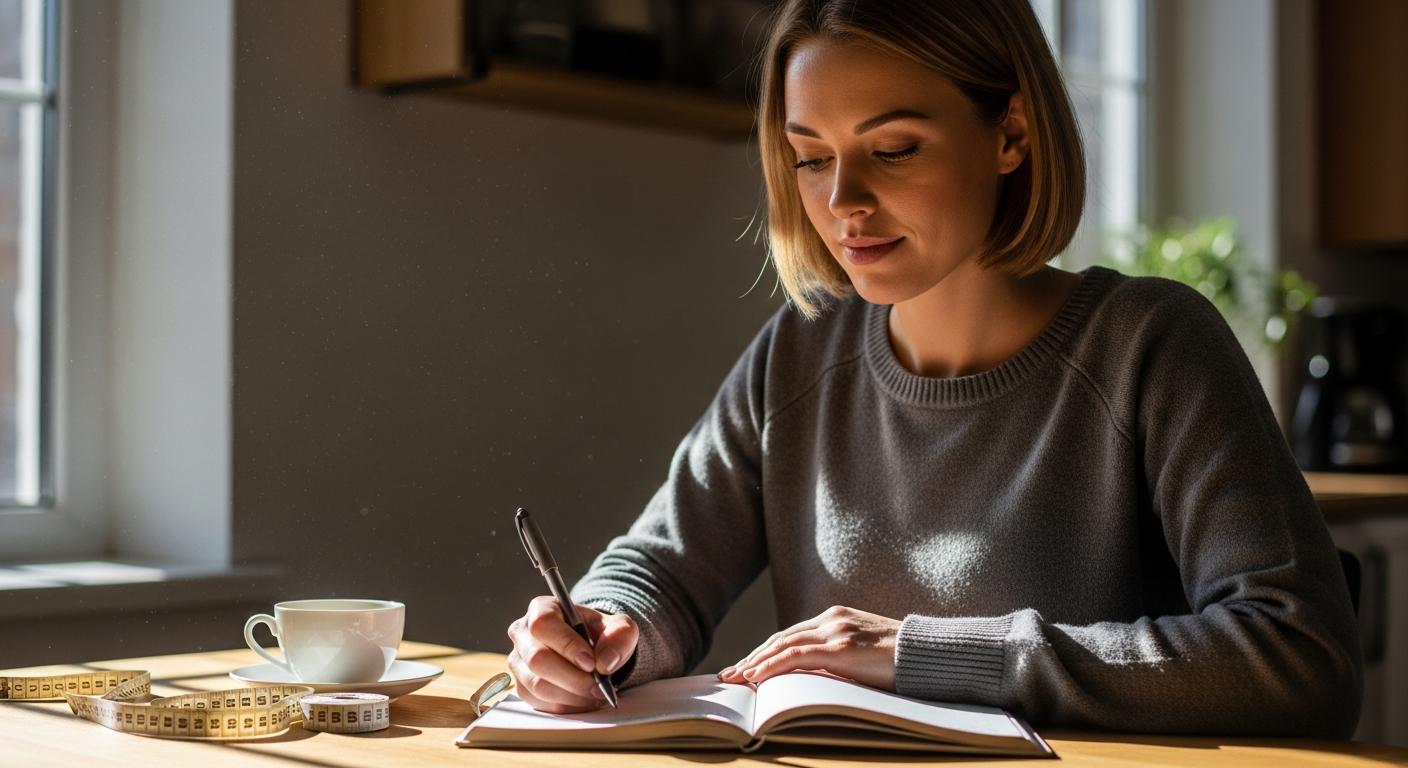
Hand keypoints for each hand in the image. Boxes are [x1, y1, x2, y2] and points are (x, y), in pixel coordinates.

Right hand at [506, 596, 637, 713]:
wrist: (594, 653)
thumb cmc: (602, 635)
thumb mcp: (620, 628)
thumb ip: (620, 637)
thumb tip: (605, 662)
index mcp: (542, 609)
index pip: (544, 625)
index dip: (567, 645)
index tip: (591, 663)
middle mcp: (523, 634)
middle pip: (537, 659)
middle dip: (572, 678)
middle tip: (598, 686)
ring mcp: (519, 662)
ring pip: (536, 685)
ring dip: (571, 695)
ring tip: (594, 694)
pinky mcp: (522, 686)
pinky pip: (539, 703)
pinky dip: (565, 706)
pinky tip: (583, 700)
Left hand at [717, 605, 900, 689]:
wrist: (929, 655)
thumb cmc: (903, 661)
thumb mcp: (864, 655)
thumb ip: (839, 659)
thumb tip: (814, 679)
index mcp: (837, 618)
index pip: (791, 634)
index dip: (765, 650)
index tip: (746, 666)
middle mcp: (831, 619)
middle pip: (781, 637)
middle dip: (752, 656)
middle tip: (729, 674)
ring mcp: (835, 631)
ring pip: (782, 645)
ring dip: (754, 662)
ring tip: (735, 679)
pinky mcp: (839, 647)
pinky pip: (795, 656)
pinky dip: (771, 666)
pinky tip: (755, 677)